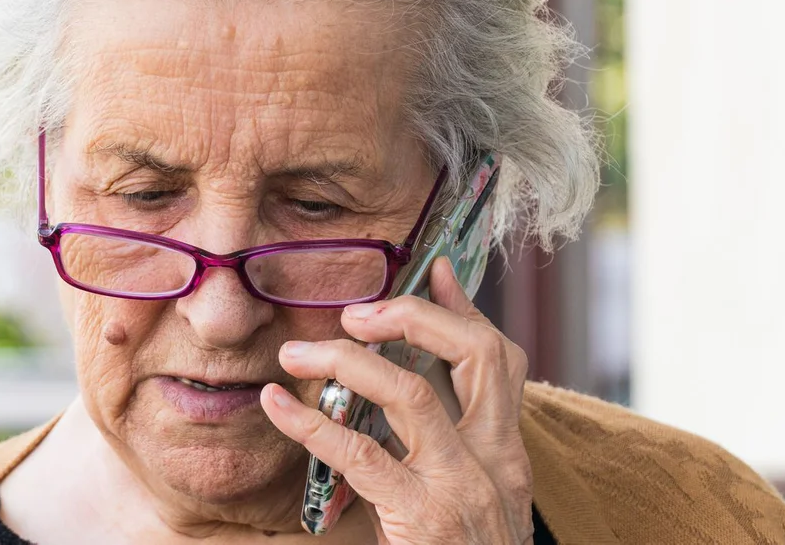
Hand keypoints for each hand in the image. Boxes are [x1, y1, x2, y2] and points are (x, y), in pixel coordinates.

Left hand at [260, 257, 532, 544]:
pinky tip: (277, 407)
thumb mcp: (462, 503)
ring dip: (346, 361)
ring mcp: (463, 487)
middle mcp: (495, 461)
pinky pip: (360, 452)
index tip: (433, 268)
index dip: (465, 309)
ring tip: (295, 355)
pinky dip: (311, 423)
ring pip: (409, 391)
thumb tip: (384, 408)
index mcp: (507, 454)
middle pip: (476, 354)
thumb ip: (433, 454)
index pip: (500, 360)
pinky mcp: (424, 516)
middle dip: (414, 316)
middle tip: (356, 312)